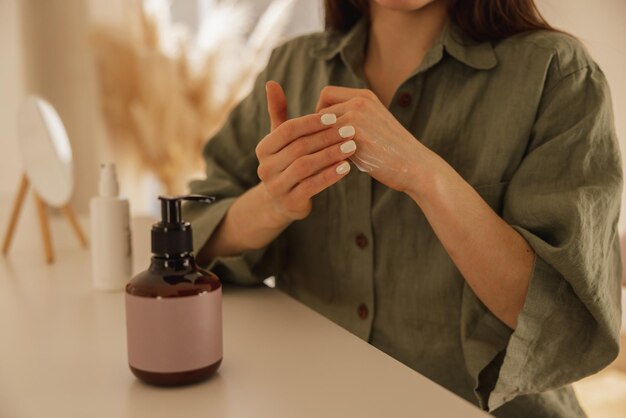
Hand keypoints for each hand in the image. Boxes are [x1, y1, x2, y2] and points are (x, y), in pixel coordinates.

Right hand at [255, 81, 356, 225]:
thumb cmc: (286, 162)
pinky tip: (347, 167)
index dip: (310, 122)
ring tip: (351, 147)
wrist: (282, 202)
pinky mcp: (290, 202)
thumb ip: (278, 111)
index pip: (287, 130)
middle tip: (350, 130)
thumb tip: (271, 82)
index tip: (333, 116)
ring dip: (330, 155)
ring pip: (305, 166)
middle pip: (298, 147)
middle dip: (326, 138)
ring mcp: (275, 187)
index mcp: (263, 149)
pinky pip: (311, 186)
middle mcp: (265, 168)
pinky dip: (330, 176)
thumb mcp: (280, 138)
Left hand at [316, 86, 428, 192]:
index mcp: (364, 96)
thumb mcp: (373, 124)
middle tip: (324, 150)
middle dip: (318, 131)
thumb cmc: (393, 151)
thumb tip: (317, 127)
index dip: (320, 114)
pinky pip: (326, 142)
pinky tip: (336, 165)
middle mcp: (359, 101)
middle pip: (319, 112)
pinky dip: (327, 155)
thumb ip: (350, 119)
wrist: (415, 166)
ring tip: (329, 159)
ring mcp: (356, 116)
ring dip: (321, 144)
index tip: (324, 133)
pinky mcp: (354, 134)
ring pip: (320, 128)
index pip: (326, 95)